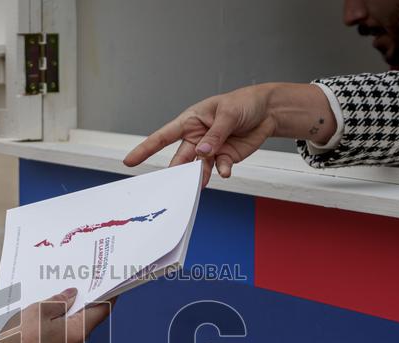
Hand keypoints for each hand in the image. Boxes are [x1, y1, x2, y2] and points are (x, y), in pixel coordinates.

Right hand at [0, 288, 112, 342]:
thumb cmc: (22, 341)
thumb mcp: (40, 310)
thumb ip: (59, 300)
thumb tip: (71, 295)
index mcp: (78, 332)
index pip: (102, 310)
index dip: (108, 295)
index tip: (112, 284)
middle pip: (88, 319)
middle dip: (84, 302)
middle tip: (81, 284)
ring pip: (75, 328)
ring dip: (70, 314)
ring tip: (60, 298)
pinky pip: (65, 337)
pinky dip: (62, 325)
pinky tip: (50, 316)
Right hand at [123, 83, 334, 186]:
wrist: (268, 111)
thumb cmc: (243, 103)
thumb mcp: (228, 114)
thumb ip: (215, 134)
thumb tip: (202, 152)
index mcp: (191, 121)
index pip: (163, 136)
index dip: (145, 149)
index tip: (130, 161)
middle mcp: (197, 137)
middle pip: (180, 158)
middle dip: (176, 171)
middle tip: (173, 184)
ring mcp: (210, 149)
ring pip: (197, 167)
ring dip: (198, 176)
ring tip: (199, 184)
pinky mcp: (224, 158)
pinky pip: (218, 168)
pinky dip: (221, 171)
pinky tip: (225, 172)